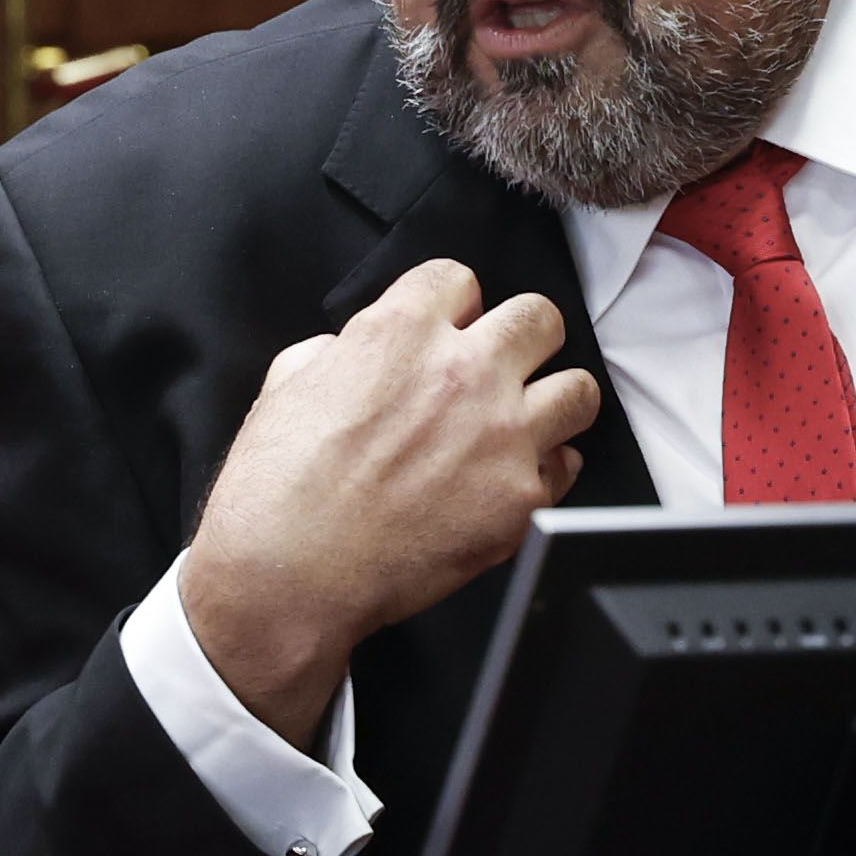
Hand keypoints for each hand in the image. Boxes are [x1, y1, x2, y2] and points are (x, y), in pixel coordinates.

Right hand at [181, 261, 600, 747]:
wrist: (290, 575)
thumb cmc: (277, 490)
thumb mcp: (287, 385)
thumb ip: (339, 351)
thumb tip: (355, 352)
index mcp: (399, 332)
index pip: (459, 279)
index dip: (452, 306)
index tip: (447, 330)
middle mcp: (464, 372)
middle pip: (538, 318)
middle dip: (521, 339)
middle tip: (501, 369)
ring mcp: (502, 435)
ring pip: (578, 389)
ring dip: (552, 401)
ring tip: (525, 422)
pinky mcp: (522, 497)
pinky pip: (568, 465)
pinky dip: (546, 469)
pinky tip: (512, 479)